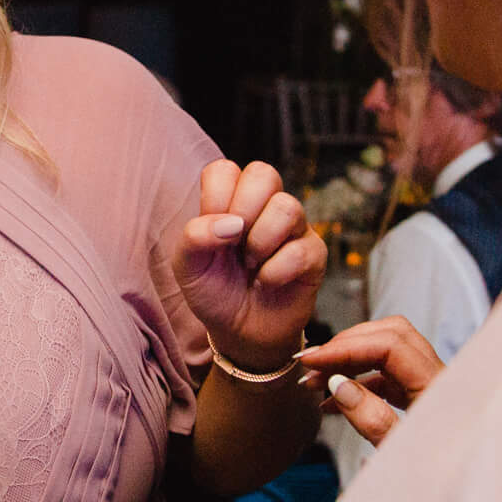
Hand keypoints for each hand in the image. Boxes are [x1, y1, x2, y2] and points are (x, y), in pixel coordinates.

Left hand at [176, 160, 325, 375]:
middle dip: (243, 209)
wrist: (240, 332)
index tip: (211, 232)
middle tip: (234, 243)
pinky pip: (301, 249)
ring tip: (251, 265)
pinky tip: (267, 282)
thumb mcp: (188, 267)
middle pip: (263, 173)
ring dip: (261, 242)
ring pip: (287, 206)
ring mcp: (293, 227)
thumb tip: (230, 223)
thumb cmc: (214, 291)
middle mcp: (264, 207)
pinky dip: (276, 272)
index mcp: (230, 200)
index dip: (216, 198)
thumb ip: (194, 236)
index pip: (225, 170)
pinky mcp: (314, 253)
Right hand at [298, 317, 443, 446]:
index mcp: (438, 389)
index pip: (389, 346)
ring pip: (388, 353)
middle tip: (312, 363)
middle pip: (391, 335)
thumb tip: (338, 384)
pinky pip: (388, 377)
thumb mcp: (400, 455)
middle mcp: (438, 379)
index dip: (346, 348)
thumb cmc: (439, 484)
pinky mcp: (421, 398)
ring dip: (349, 361)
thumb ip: (371, 418)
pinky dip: (358, 381)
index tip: (313, 361)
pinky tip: (331, 401)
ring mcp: (430, 387)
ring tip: (313, 383)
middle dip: (347, 344)